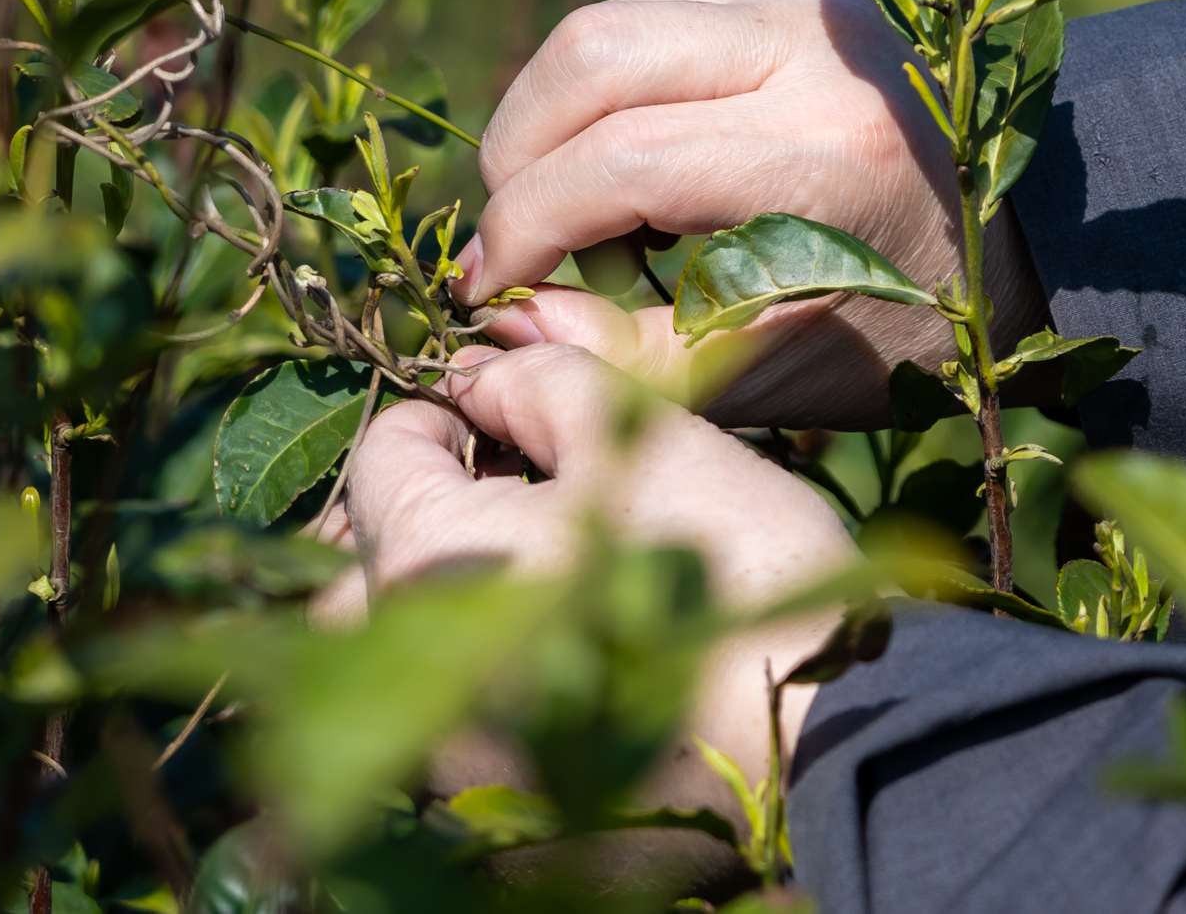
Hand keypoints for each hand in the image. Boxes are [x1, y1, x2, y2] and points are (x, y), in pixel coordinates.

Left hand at [320, 343, 858, 808]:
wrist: (823, 737)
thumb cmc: (730, 562)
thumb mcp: (639, 432)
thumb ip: (539, 384)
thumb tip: (479, 377)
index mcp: (425, 556)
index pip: (382, 457)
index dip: (444, 414)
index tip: (503, 414)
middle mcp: (406, 667)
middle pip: (362, 568)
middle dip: (415, 514)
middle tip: (501, 487)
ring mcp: (446, 751)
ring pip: (403, 658)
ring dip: (446, 599)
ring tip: (534, 567)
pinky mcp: (498, 810)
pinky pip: (461, 730)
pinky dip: (491, 682)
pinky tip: (572, 655)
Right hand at [455, 0, 1044, 428]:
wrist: (1029, 220)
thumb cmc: (908, 321)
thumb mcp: (784, 375)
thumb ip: (637, 356)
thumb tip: (508, 316)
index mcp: (829, 155)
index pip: (619, 158)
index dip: (524, 224)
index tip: (490, 284)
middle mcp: (819, 42)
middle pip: (592, 52)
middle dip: (517, 151)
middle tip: (519, 232)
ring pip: (609, 20)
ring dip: (558, 116)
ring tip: (593, 204)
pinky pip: (650, 3)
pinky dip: (613, 82)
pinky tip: (646, 145)